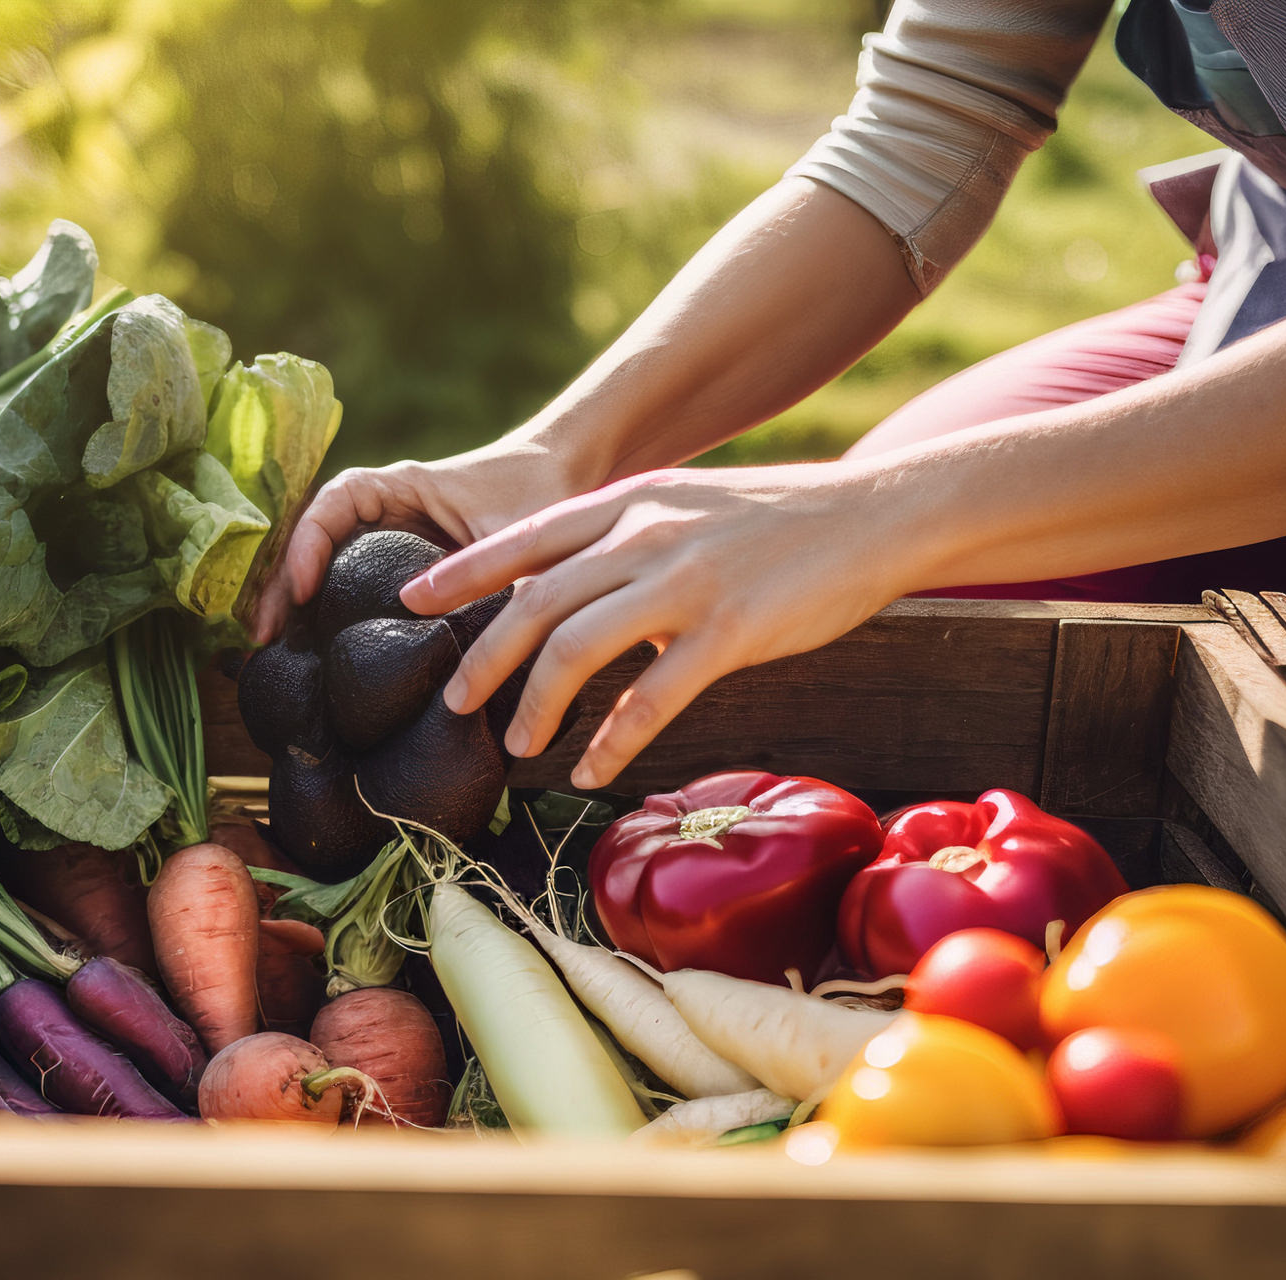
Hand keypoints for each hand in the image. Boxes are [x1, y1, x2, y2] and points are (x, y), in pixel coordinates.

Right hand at [250, 437, 588, 640]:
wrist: (571, 475)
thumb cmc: (546, 491)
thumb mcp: (521, 537)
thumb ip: (497, 577)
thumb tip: (478, 646)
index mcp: (405, 486)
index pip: (335, 503)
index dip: (310, 543)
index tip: (307, 590)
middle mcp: (389, 509)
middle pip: (314, 539)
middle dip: (284, 584)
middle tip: (264, 638)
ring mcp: (393, 538)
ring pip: (325, 563)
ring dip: (295, 602)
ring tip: (272, 650)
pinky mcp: (406, 567)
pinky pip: (352, 581)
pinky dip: (326, 610)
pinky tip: (313, 649)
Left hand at [398, 464, 914, 786]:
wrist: (874, 514)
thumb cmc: (781, 519)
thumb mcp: (689, 505)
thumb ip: (628, 537)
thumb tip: (578, 586)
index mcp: (631, 502)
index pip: (524, 537)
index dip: (461, 571)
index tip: (412, 600)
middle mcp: (645, 535)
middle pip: (534, 600)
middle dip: (482, 657)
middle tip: (452, 702)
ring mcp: (685, 582)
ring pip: (576, 647)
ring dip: (535, 704)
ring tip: (516, 746)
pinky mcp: (729, 631)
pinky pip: (651, 696)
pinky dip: (611, 740)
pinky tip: (590, 770)